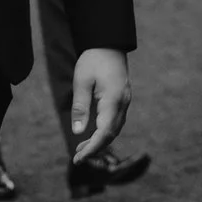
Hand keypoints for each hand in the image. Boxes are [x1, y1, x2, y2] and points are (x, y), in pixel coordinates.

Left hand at [70, 48, 131, 162]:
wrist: (109, 43)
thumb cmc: (93, 60)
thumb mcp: (81, 81)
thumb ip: (80, 107)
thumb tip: (78, 132)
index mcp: (113, 99)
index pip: (104, 132)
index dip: (92, 148)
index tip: (78, 158)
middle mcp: (123, 103)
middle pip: (111, 134)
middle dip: (95, 148)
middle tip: (77, 157)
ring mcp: (125, 101)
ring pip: (115, 129)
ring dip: (100, 141)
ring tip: (81, 148)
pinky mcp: (123, 99)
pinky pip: (116, 121)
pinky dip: (104, 131)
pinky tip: (93, 133)